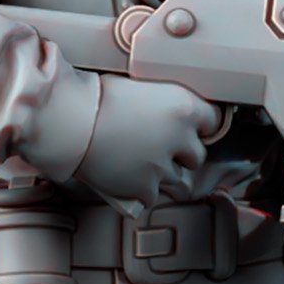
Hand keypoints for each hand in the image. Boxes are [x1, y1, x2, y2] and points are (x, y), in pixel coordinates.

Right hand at [74, 77, 221, 215]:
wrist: (70, 122)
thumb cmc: (97, 98)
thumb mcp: (140, 87)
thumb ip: (163, 102)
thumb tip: (169, 111)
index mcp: (183, 107)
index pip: (213, 122)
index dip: (198, 126)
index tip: (186, 129)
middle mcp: (179, 138)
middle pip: (197, 156)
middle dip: (181, 154)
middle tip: (156, 146)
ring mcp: (162, 166)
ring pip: (175, 180)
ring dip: (161, 173)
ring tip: (137, 161)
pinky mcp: (144, 188)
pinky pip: (152, 196)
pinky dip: (141, 190)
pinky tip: (127, 176)